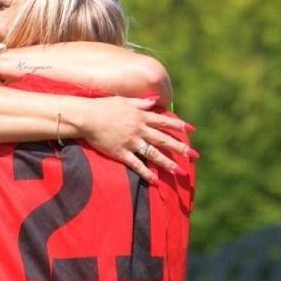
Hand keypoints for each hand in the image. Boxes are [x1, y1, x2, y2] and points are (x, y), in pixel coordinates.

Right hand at [78, 96, 193, 183]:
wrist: (86, 117)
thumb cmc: (103, 106)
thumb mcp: (125, 101)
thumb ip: (141, 103)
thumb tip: (156, 100)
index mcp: (141, 116)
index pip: (164, 121)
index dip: (179, 125)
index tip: (192, 130)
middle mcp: (139, 129)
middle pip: (163, 140)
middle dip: (180, 148)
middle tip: (194, 155)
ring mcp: (131, 142)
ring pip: (153, 154)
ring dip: (168, 163)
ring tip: (180, 172)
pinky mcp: (121, 153)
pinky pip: (136, 164)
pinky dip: (146, 173)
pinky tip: (156, 180)